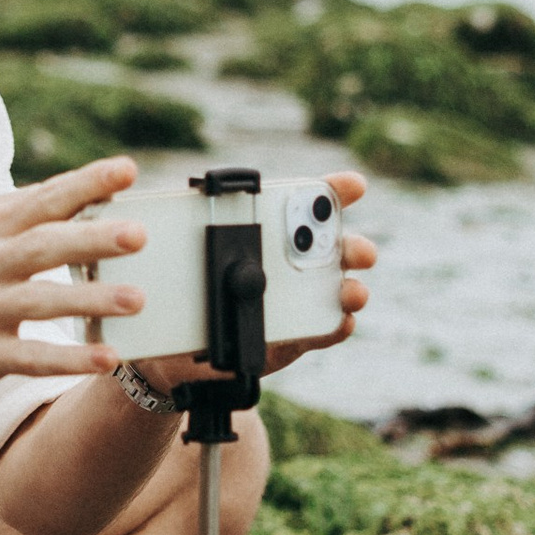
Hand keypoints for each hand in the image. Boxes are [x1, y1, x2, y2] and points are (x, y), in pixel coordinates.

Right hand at [0, 156, 147, 408]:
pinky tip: (108, 359)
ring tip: (137, 299)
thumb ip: (24, 216)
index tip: (127, 170)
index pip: (42, 199)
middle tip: (139, 234)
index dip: (85, 183)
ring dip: (89, 299)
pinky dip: (69, 357)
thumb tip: (90, 192)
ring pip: (39, 300)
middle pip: (42, 245)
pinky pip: (30, 356)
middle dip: (92, 238)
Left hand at [135, 171, 374, 396]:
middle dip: (354, 246)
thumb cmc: (184, 291)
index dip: (335, 191)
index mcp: (274, 231)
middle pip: (338, 248)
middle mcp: (297, 262)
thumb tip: (199, 199)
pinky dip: (339, 325)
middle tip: (356, 251)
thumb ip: (198, 229)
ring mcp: (304, 299)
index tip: (354, 185)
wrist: (177, 349)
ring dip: (353, 288)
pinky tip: (341, 320)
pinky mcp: (300, 336)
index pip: (310, 203)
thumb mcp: (185, 257)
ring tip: (350, 291)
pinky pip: (328, 329)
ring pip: (342, 288)